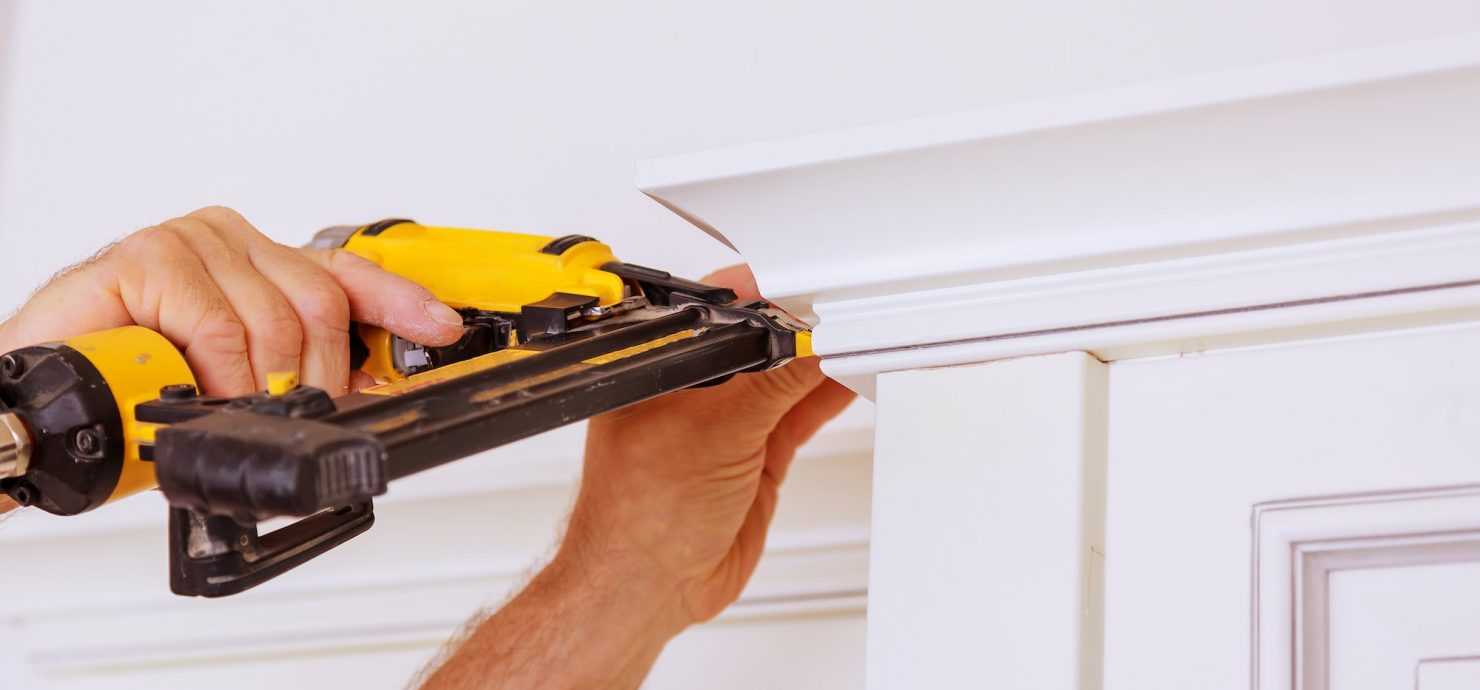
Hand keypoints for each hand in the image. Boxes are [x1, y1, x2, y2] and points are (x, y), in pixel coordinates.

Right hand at [0, 206, 464, 396]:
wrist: (50, 383)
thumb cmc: (134, 378)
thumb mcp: (233, 379)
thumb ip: (292, 372)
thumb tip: (365, 394)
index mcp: (259, 261)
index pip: (347, 274)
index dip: (402, 301)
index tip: (442, 326)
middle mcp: (232, 241)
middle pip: (321, 305)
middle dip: (318, 377)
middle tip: (288, 413)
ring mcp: (191, 242)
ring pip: (274, 322)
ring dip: (256, 387)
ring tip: (221, 405)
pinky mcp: (149, 257)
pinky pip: (219, 327)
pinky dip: (216, 374)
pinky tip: (194, 388)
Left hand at [422, 265, 854, 689]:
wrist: (648, 587)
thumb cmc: (637, 516)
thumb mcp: (716, 432)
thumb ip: (771, 386)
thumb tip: (810, 347)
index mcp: (664, 366)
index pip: (726, 314)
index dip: (770, 298)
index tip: (813, 291)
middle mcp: (696, 391)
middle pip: (764, 343)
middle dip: (804, 330)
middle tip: (846, 315)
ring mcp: (729, 424)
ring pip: (787, 379)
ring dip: (823, 362)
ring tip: (861, 340)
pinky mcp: (756, 457)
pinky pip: (800, 415)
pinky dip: (828, 397)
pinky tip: (851, 378)